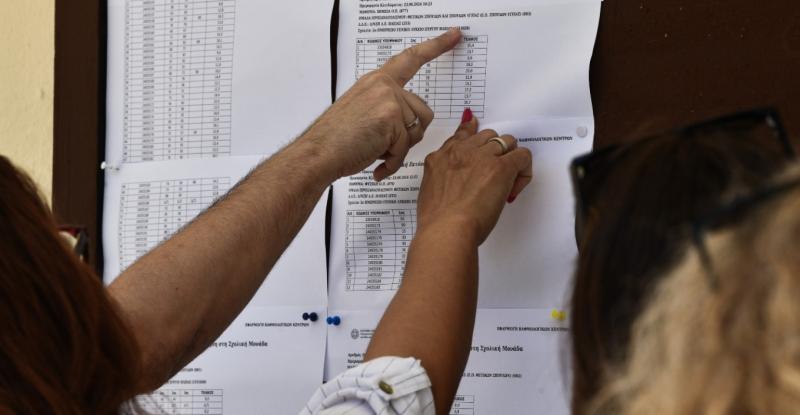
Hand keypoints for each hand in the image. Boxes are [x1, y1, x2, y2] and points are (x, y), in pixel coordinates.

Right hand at [299, 28, 461, 181]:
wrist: (317, 154)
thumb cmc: (336, 140)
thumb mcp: (363, 113)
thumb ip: (387, 108)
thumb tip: (412, 122)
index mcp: (377, 81)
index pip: (411, 59)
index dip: (436, 46)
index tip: (455, 35)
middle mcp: (384, 85)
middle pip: (423, 112)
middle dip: (409, 136)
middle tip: (383, 146)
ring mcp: (388, 99)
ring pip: (417, 131)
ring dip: (400, 150)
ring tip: (375, 153)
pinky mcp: (390, 116)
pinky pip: (405, 147)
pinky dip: (393, 162)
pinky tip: (377, 166)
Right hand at [416, 114, 533, 244]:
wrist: (446, 229)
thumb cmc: (437, 221)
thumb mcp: (428, 194)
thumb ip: (441, 181)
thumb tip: (452, 185)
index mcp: (440, 158)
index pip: (461, 134)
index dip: (472, 131)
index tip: (475, 126)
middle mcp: (460, 152)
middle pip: (488, 136)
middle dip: (494, 152)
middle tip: (494, 177)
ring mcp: (481, 157)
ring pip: (507, 142)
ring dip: (510, 159)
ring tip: (507, 183)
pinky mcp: (501, 167)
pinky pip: (522, 156)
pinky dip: (524, 169)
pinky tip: (516, 185)